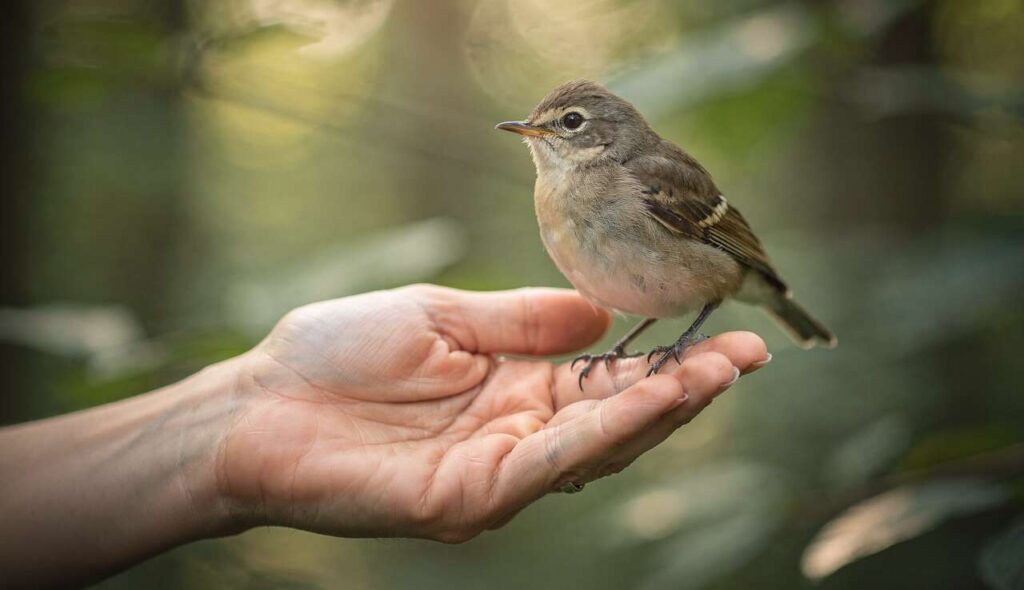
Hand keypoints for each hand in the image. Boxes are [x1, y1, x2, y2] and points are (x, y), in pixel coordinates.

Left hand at [219, 285, 767, 541]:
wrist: (255, 404)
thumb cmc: (337, 355)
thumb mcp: (442, 316)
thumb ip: (521, 320)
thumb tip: (600, 311)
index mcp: (513, 388)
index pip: (608, 379)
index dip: (665, 358)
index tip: (722, 329)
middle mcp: (518, 436)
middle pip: (620, 417)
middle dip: (687, 387)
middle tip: (750, 348)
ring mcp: (498, 473)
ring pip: (599, 446)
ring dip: (663, 410)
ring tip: (721, 370)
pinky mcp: (469, 499)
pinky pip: (551, 463)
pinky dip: (606, 432)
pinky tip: (652, 400)